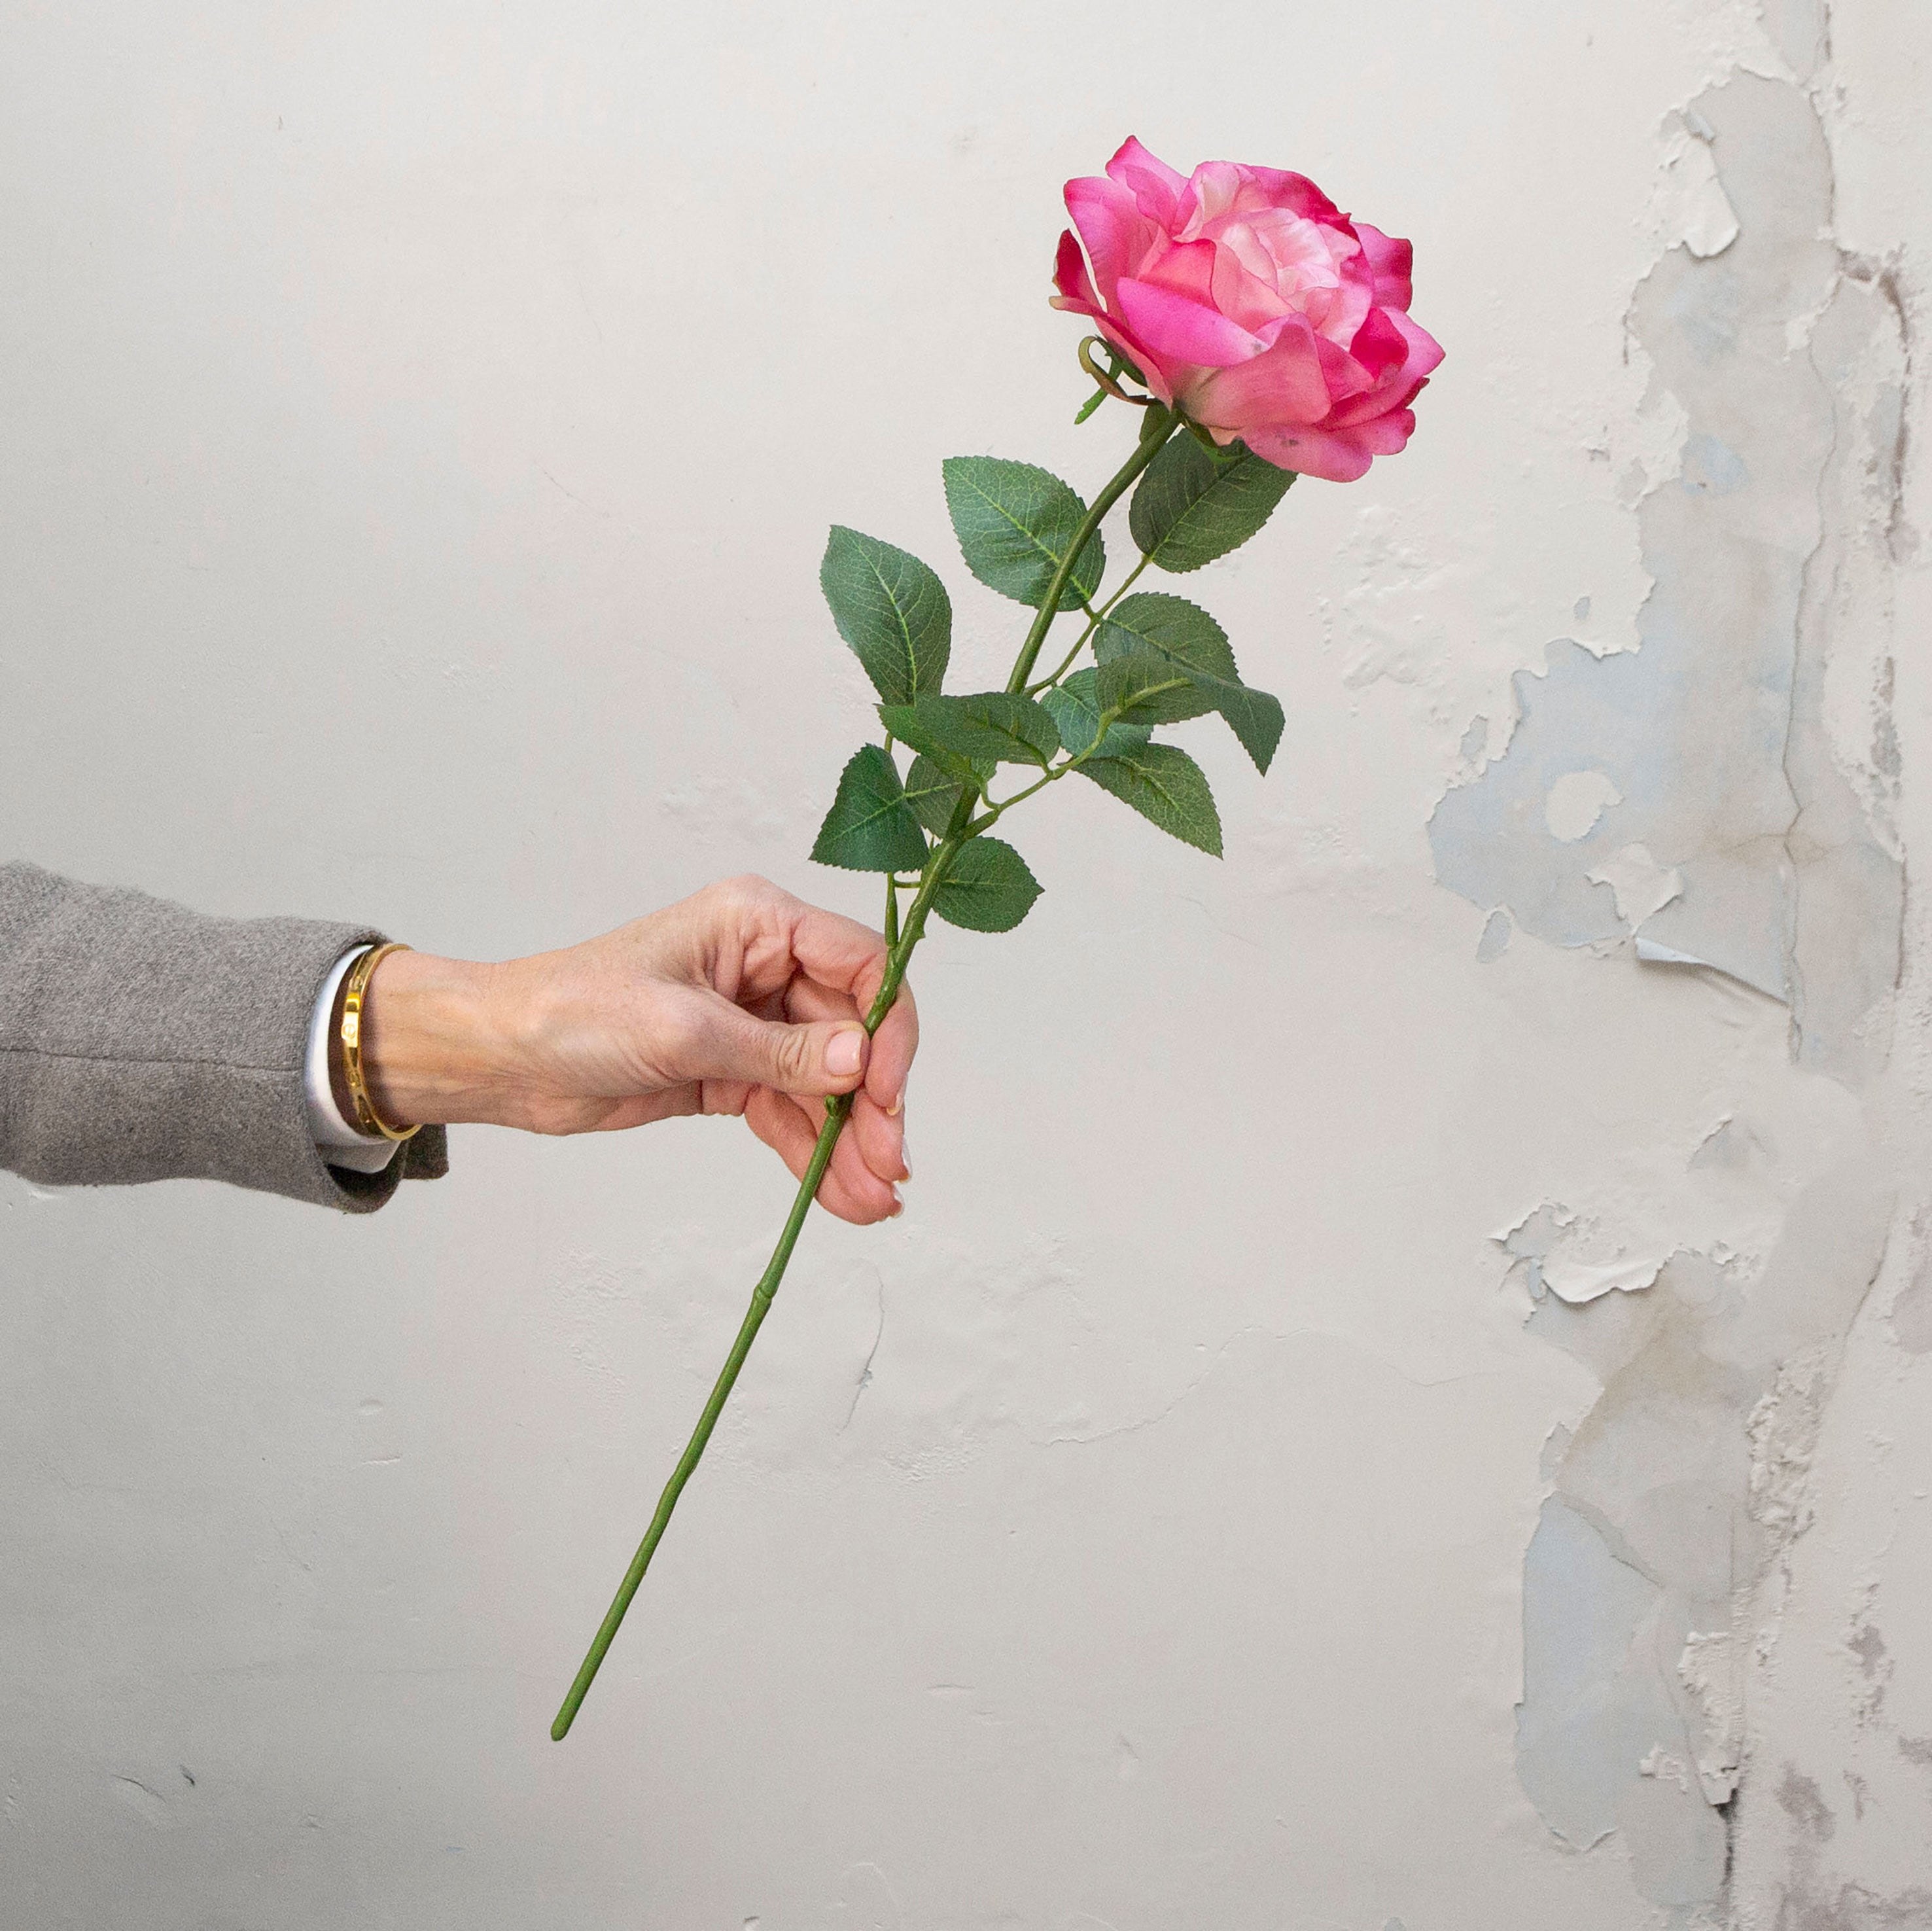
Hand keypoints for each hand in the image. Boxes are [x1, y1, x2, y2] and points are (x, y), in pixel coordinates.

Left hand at [351, 876, 915, 1224]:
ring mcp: (752, 1023)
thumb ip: (778, 1051)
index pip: (861, 965)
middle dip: (872, 1106)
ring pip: (825, 1086)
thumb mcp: (681, 1029)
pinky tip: (840, 1196)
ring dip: (848, 1144)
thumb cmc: (572, 1011)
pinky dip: (814, 1155)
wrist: (503, 1057)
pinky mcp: (732, 1073)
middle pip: (851, 1036)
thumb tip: (858, 1063)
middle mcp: (766, 967)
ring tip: (871, 1202)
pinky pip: (790, 1114)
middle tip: (890, 1168)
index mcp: (759, 924)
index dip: (886, 1030)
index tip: (886, 1095)